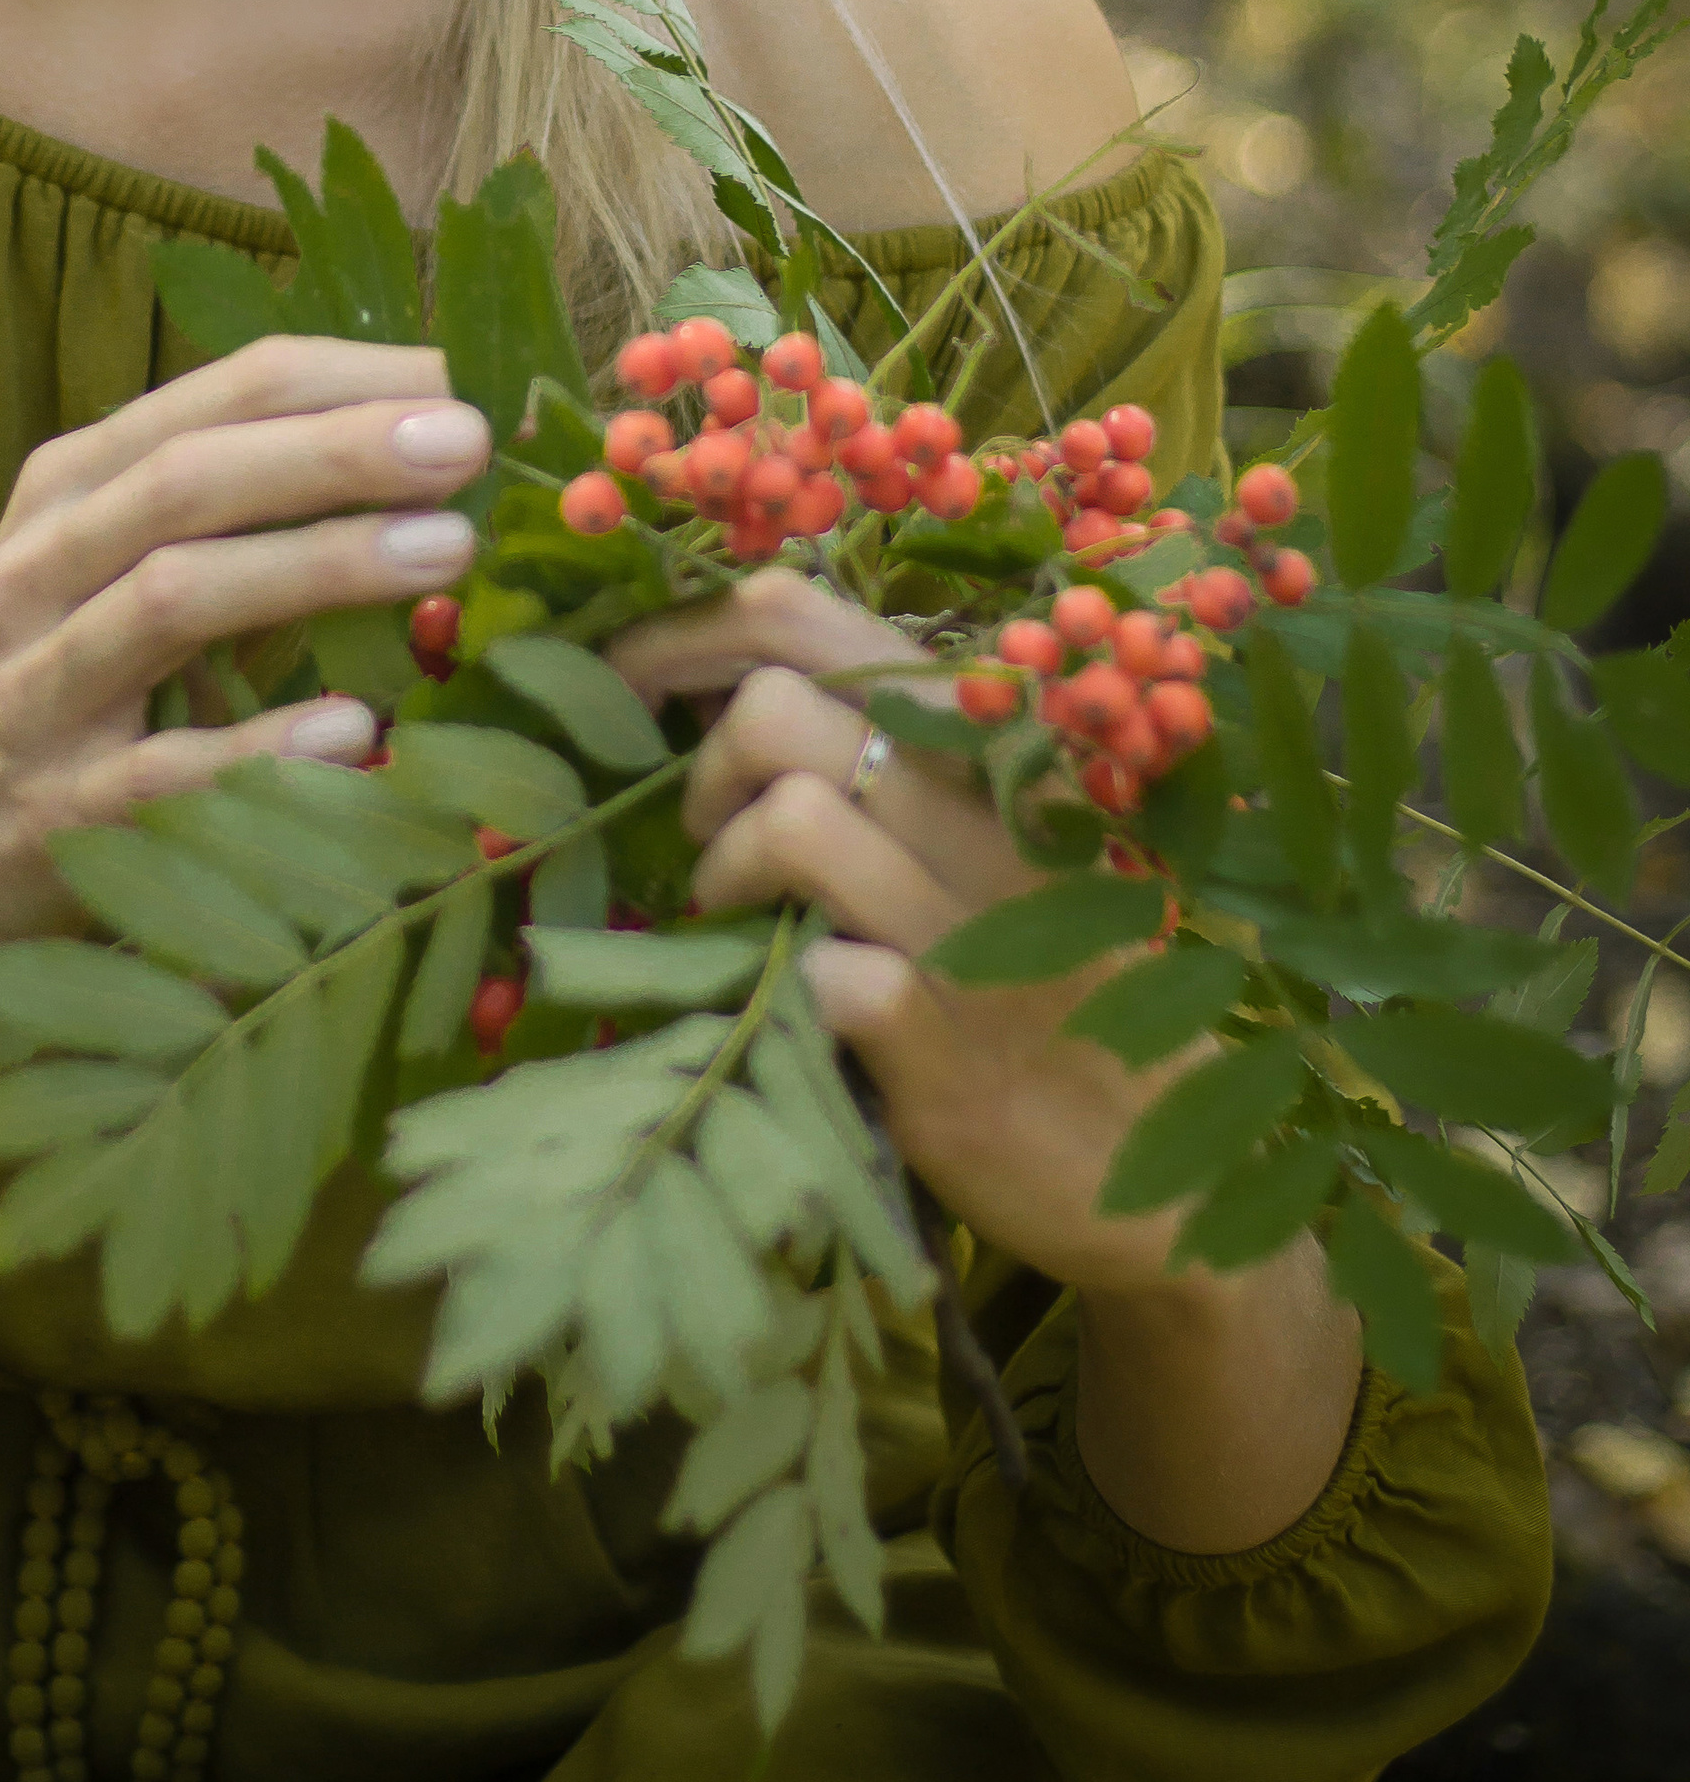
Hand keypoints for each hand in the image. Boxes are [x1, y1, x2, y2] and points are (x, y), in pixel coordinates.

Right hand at [0, 338, 490, 1001]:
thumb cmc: (52, 692)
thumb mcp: (112, 574)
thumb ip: (239, 514)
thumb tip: (430, 458)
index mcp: (70, 490)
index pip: (217, 396)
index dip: (348, 377)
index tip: (467, 376)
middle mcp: (41, 571)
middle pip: (193, 480)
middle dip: (339, 449)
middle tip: (470, 439)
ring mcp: (37, 692)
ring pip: (174, 599)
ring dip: (317, 564)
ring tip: (445, 548)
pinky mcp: (53, 816)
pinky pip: (165, 772)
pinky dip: (262, 747)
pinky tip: (355, 728)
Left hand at [611, 566, 1210, 1298]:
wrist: (1153, 1168)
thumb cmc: (1045, 971)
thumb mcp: (992, 830)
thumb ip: (887, 745)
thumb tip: (725, 679)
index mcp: (984, 738)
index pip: (803, 613)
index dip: (682, 634)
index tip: (627, 683)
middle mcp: (986, 812)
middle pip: (773, 705)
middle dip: (702, 769)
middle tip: (711, 834)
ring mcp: (972, 930)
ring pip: (791, 817)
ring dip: (723, 870)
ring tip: (737, 916)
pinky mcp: (948, 1048)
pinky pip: (819, 972)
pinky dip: (785, 988)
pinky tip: (806, 1007)